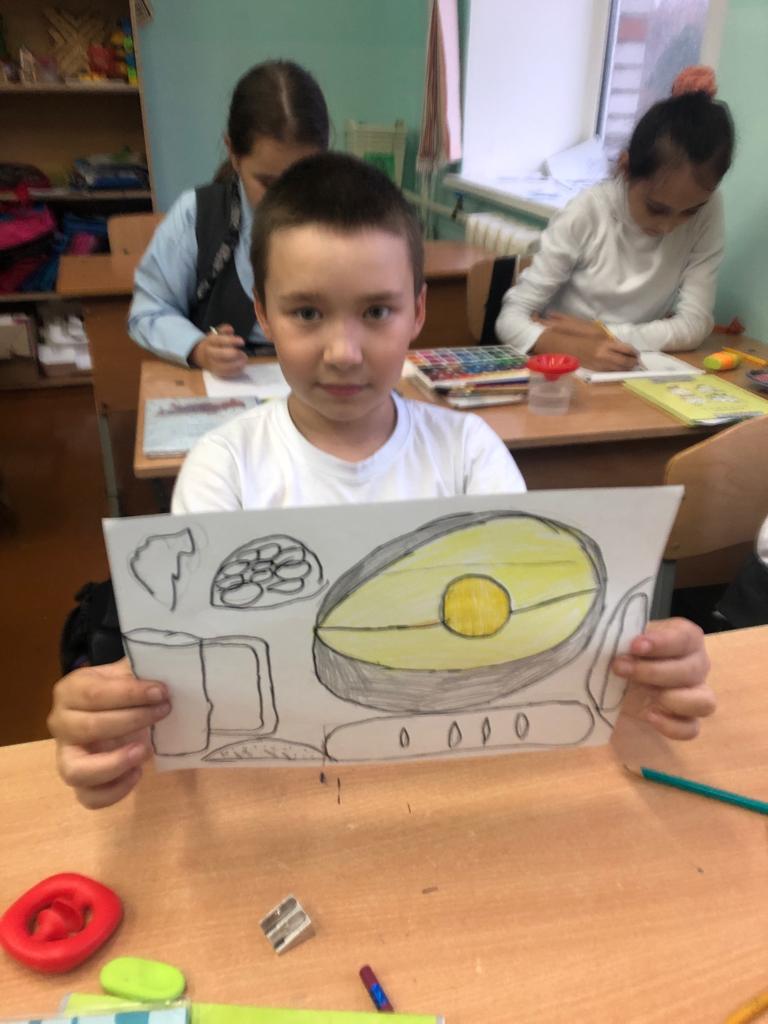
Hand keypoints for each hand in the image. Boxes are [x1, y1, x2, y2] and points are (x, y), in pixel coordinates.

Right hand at [48, 658, 170, 808]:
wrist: (114, 710)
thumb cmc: (122, 691)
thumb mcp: (128, 674)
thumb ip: (142, 671)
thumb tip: (170, 668)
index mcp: (70, 691)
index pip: (94, 694)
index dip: (130, 694)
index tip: (162, 692)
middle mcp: (61, 724)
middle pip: (88, 727)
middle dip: (132, 720)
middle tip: (164, 712)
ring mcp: (66, 755)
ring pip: (76, 770)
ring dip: (113, 764)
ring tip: (145, 750)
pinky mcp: (80, 781)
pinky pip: (89, 797)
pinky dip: (114, 790)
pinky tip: (138, 772)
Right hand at [189, 323, 246, 376]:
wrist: (201, 355)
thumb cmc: (213, 344)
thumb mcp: (216, 333)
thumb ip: (224, 330)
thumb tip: (230, 329)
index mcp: (209, 342)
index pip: (219, 340)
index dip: (231, 341)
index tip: (242, 341)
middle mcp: (209, 354)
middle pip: (220, 355)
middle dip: (234, 354)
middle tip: (243, 354)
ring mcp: (212, 364)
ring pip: (223, 367)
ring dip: (236, 365)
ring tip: (244, 360)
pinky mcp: (216, 373)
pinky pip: (225, 374)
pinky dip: (234, 371)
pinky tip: (241, 367)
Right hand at [534, 313, 638, 371]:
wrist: (563, 345)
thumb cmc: (578, 336)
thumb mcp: (597, 333)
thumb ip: (610, 341)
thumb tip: (622, 345)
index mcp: (605, 343)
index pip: (626, 349)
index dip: (634, 352)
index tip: (636, 353)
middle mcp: (604, 355)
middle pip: (625, 362)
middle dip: (633, 362)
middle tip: (636, 361)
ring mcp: (599, 364)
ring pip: (618, 369)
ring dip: (626, 368)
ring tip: (630, 365)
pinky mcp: (594, 370)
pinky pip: (609, 372)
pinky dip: (616, 370)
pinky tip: (618, 368)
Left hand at [613, 618, 714, 739]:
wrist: (614, 682)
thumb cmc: (621, 653)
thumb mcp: (621, 641)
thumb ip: (623, 638)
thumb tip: (616, 641)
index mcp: (684, 638)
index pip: (686, 637)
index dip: (662, 642)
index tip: (635, 646)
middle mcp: (696, 665)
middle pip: (693, 670)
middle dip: (654, 671)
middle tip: (620, 669)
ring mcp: (695, 695)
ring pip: (704, 702)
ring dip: (674, 699)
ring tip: (646, 695)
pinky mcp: (684, 721)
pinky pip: (691, 729)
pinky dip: (672, 725)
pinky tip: (649, 716)